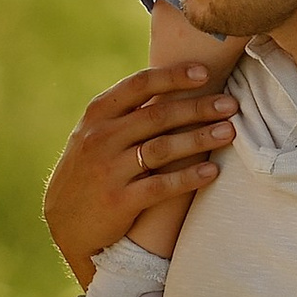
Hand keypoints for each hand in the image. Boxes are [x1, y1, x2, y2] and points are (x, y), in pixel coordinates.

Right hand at [41, 61, 239, 283]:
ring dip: (199, 138)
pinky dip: (188, 178)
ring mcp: (108, 170)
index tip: (204, 73)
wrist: (65, 223)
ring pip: (162, 148)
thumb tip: (171, 84)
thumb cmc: (90, 171)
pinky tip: (211, 172)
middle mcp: (101, 138)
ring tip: (229, 133)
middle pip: (158, 115)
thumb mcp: (94, 135)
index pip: (138, 85)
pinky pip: (160, 186)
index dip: (173, 76)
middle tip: (230, 105)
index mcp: (97, 115)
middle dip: (198, 107)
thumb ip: (124, 113)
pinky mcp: (118, 201)